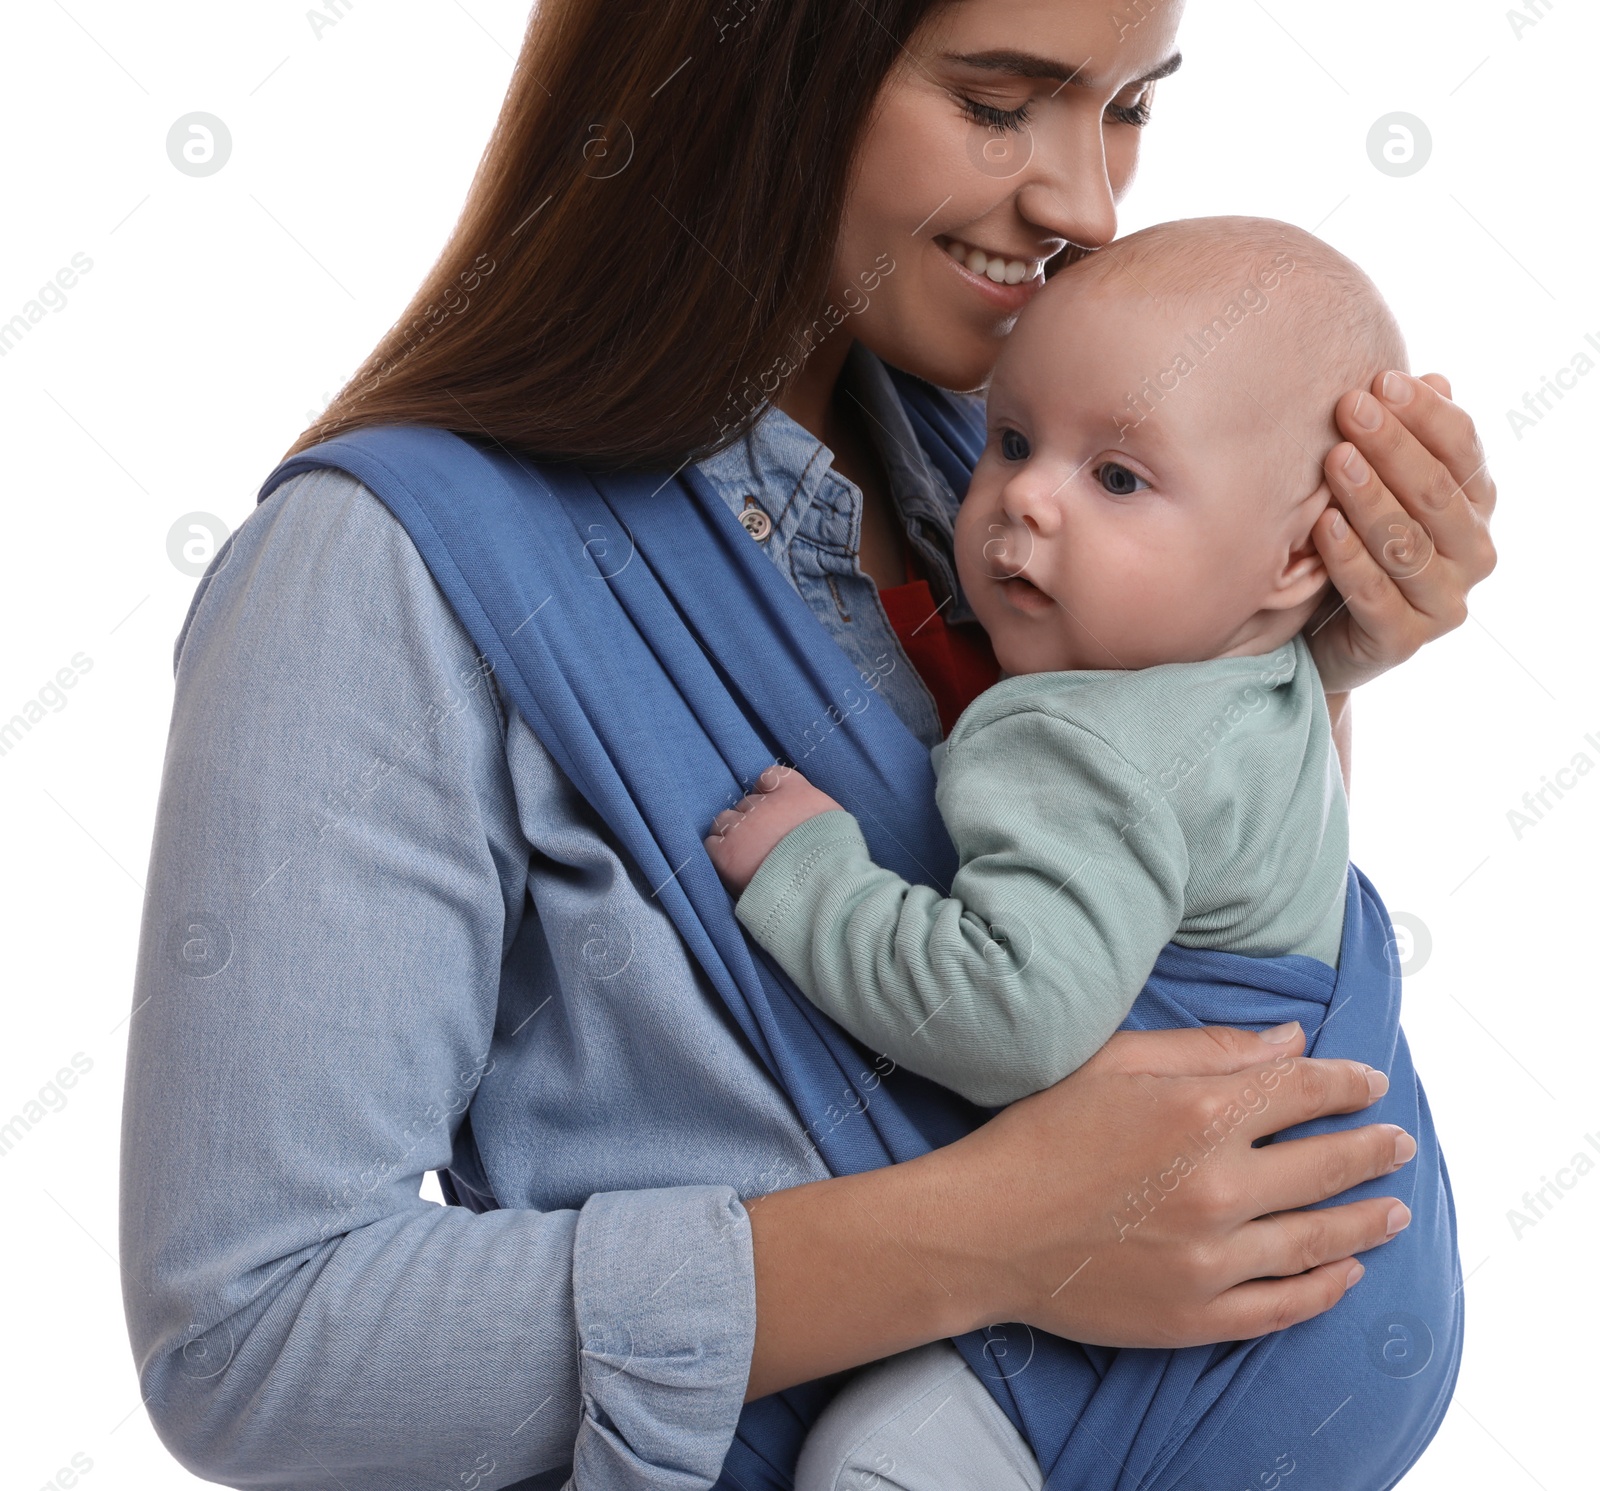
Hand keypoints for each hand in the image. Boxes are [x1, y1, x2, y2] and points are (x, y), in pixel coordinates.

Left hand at [704, 763, 844, 894]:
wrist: (821, 886)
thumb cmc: (836, 861)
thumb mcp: (838, 825)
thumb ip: (815, 816)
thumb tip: (807, 820)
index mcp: (796, 793)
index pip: (772, 776)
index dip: (769, 791)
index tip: (772, 804)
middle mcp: (765, 804)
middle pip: (749, 803)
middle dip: (754, 820)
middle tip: (766, 843)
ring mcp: (743, 827)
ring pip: (725, 820)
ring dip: (733, 833)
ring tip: (745, 854)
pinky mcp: (726, 852)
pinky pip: (712, 844)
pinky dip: (719, 852)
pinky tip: (731, 864)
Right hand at [928, 1021, 1413, 1348]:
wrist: (985, 1230)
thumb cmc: (1040, 1134)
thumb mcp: (1115, 1064)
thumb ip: (1209, 1049)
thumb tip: (1290, 1041)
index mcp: (1198, 1113)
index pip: (1302, 1091)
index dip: (1346, 1084)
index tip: (1371, 1083)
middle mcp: (1219, 1188)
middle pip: (1326, 1164)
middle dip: (1374, 1148)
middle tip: (1400, 1144)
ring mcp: (1213, 1260)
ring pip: (1320, 1239)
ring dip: (1368, 1220)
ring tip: (1395, 1210)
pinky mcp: (1198, 1316)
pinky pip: (1285, 1305)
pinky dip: (1326, 1287)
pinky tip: (1347, 1271)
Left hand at [1307, 370, 1496, 694]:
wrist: (1321, 636)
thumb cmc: (1352, 543)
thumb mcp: (1375, 487)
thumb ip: (1403, 442)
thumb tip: (1432, 378)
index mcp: (1474, 506)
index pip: (1463, 450)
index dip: (1425, 413)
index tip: (1381, 380)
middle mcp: (1472, 553)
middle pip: (1436, 492)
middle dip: (1392, 446)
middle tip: (1349, 408)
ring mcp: (1443, 602)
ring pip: (1407, 542)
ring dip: (1369, 497)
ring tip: (1335, 459)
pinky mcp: (1403, 641)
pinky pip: (1375, 595)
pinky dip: (1349, 558)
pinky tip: (1322, 525)